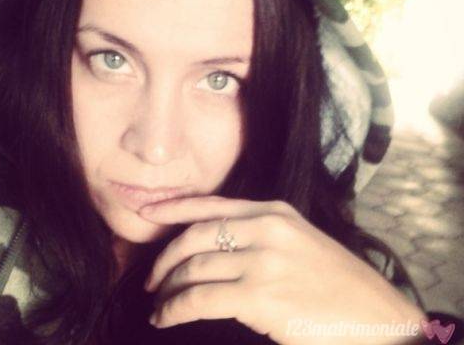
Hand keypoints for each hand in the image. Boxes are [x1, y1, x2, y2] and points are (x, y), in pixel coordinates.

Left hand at [139, 195, 426, 344]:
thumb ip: (260, 234)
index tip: (146, 210)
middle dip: (165, 258)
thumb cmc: (337, 282)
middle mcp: (266, 229)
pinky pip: (199, 299)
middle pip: (194, 236)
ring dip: (168, 288)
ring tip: (159, 303)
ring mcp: (263, 261)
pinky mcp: (260, 296)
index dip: (173, 206)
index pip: (211, 204)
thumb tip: (216, 246)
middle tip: (152, 279)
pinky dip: (175, 308)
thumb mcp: (299, 240)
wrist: (376, 316)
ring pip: (193, 268)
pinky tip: (166, 317)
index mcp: (274, 212)